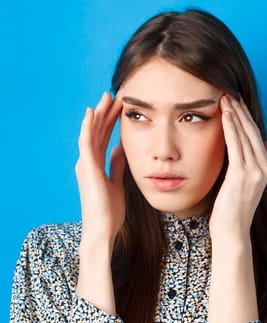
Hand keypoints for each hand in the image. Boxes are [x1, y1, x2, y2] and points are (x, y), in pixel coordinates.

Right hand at [75, 92, 125, 242]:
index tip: (123, 106)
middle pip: (98, 130)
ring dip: (100, 113)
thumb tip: (120, 150)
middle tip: (117, 94)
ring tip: (108, 96)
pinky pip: (87, 142)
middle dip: (107, 112)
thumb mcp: (118, 183)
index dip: (112, 120)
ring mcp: (86, 163)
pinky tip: (93, 112)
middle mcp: (88, 161)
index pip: (104, 136)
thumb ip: (117, 166)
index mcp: (95, 164)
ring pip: (92, 132)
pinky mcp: (87, 168)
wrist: (103, 228)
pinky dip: (89, 126)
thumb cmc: (110, 211)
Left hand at [209, 94, 266, 241]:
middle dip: (240, 111)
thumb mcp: (246, 182)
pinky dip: (231, 128)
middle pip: (252, 131)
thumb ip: (255, 162)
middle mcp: (264, 167)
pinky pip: (236, 146)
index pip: (256, 136)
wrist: (233, 231)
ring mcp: (255, 171)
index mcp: (265, 168)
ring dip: (234, 114)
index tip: (236, 102)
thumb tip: (266, 144)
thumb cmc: (233, 210)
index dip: (246, 117)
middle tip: (229, 93)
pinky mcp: (243, 175)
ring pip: (245, 135)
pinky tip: (225, 115)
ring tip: (224, 98)